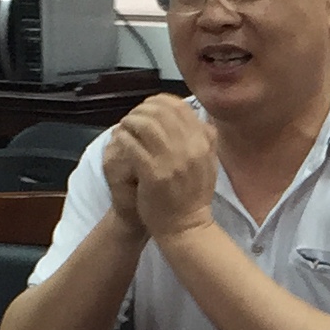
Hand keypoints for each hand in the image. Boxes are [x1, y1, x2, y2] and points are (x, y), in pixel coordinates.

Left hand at [108, 96, 222, 243]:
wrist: (187, 228)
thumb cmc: (194, 196)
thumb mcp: (209, 163)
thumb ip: (206, 139)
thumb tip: (199, 116)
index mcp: (203, 141)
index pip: (179, 106)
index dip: (159, 102)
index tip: (148, 109)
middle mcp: (190, 147)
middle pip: (160, 111)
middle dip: (141, 110)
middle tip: (132, 118)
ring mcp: (172, 160)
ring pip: (144, 124)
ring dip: (130, 122)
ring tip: (124, 128)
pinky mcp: (154, 174)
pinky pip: (132, 145)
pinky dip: (123, 139)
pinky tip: (120, 142)